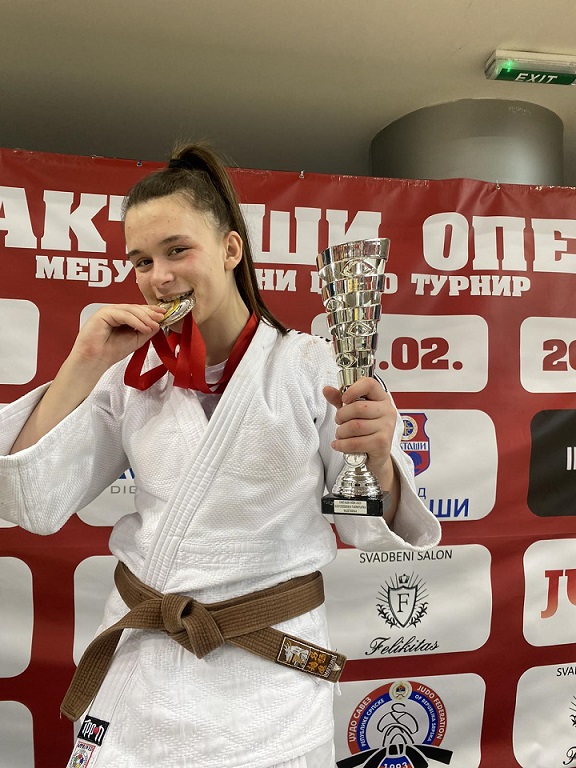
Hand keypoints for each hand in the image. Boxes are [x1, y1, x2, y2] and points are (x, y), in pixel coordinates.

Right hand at [70, 304, 165, 368]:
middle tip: (161, 317)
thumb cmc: (111, 351)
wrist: (95, 360)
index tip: (164, 313)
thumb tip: (158, 322)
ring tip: (154, 325)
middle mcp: (115, 312)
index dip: (151, 311)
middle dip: (150, 312)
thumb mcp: (136, 340)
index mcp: (122, 317)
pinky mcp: (104, 313)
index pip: (138, 310)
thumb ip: (146, 330)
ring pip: (131, 310)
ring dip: (145, 317)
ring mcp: (109, 311)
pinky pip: (123, 314)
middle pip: (135, 308)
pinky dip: (136, 321)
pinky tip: (144, 327)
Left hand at [323, 377, 399, 513]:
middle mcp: (387, 411)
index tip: (344, 398)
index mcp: (382, 398)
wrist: (376, 455)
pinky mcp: (382, 444)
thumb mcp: (352, 412)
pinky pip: (356, 442)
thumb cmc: (365, 430)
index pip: (370, 384)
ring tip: (340, 434)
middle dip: (342, 415)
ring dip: (341, 432)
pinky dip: (342, 445)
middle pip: (359, 407)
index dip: (353, 389)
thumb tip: (326, 389)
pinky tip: (338, 445)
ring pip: (355, 426)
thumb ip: (339, 400)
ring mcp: (386, 428)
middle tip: (339, 421)